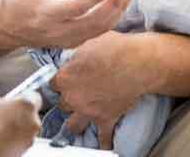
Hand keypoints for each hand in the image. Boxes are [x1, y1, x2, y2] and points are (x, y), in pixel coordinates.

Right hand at [0, 0, 133, 48]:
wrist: (7, 29)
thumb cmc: (12, 0)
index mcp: (45, 13)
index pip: (75, 8)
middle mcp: (58, 29)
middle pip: (94, 20)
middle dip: (114, 3)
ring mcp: (67, 39)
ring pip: (100, 28)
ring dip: (118, 9)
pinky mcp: (73, 41)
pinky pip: (98, 32)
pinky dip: (113, 18)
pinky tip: (121, 1)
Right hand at [0, 82, 40, 156]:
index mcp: (27, 105)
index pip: (35, 96)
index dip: (22, 96)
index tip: (13, 98)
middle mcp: (32, 124)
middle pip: (30, 115)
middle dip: (18, 114)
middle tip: (1, 113)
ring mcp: (27, 141)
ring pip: (24, 131)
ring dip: (13, 129)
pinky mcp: (20, 154)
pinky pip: (17, 144)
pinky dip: (9, 141)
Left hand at [52, 31, 153, 150]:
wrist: (137, 62)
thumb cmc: (113, 47)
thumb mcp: (87, 43)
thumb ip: (74, 55)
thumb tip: (72, 57)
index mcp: (65, 78)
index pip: (53, 84)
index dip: (61, 80)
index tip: (66, 78)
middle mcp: (73, 98)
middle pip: (62, 104)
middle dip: (68, 99)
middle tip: (76, 94)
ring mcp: (88, 111)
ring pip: (73, 125)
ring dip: (75, 122)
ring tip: (77, 120)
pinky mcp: (106, 119)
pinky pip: (102, 138)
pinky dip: (103, 143)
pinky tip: (103, 146)